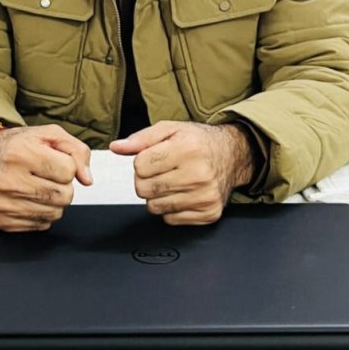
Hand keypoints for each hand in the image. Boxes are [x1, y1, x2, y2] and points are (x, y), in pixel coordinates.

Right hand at [0, 124, 92, 231]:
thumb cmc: (20, 145)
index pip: (68, 171)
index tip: (53, 160)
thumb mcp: (50, 134)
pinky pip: (41, 224)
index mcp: (20, 153)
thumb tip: (87, 179)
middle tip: (47, 175)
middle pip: (64, 196)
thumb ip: (77, 151)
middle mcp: (8, 179)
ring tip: (38, 185)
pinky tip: (29, 198)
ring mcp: (3, 203)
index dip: (67, 165)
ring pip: (55, 213)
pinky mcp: (1, 220)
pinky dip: (41, 213)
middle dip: (63, 185)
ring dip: (54, 201)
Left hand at [109, 121, 254, 224]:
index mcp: (187, 148)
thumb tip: (116, 147)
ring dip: (157, 195)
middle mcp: (199, 174)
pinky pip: (170, 219)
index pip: (140, 166)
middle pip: (144, 189)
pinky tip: (182, 193)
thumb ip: (141, 138)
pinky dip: (171, 208)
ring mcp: (205, 196)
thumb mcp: (170, 130)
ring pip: (154, 207)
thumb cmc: (198, 141)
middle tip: (162, 171)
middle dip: (146, 180)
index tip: (154, 158)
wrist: (231, 155)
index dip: (142, 161)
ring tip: (172, 181)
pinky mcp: (209, 213)